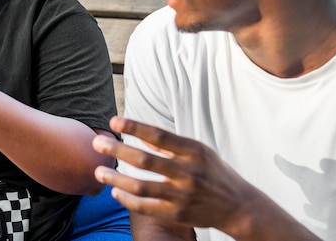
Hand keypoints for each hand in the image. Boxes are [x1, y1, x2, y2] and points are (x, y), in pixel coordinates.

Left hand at [92, 116, 259, 235]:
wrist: (238, 206)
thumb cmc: (214, 172)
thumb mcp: (199, 152)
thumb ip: (171, 145)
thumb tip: (142, 135)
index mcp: (193, 152)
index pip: (159, 136)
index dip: (135, 127)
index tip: (114, 121)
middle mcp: (188, 173)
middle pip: (145, 160)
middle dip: (118, 151)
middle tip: (97, 144)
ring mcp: (183, 196)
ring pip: (142, 187)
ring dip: (116, 179)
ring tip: (98, 171)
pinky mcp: (178, 214)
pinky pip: (146, 207)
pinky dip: (128, 200)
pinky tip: (114, 192)